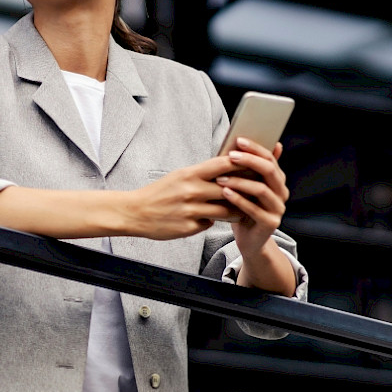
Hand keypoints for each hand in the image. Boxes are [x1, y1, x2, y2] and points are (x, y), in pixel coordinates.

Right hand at [120, 155, 257, 239]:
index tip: (254, 164)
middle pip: (229, 189)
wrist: (135, 212)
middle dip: (243, 191)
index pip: (222, 165)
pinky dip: (212, 222)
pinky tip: (212, 221)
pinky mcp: (188, 227)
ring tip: (241, 210)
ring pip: (225, 211)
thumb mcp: (178, 177)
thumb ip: (201, 174)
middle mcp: (191, 191)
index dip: (241, 164)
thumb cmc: (158, 193)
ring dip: (235, 211)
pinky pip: (210, 224)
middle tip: (256, 192)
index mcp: (188, 174)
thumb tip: (226, 171)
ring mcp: (190, 210)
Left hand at [216, 138, 288, 259]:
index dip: (255, 148)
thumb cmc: (243, 207)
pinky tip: (225, 192)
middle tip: (231, 156)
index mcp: (278, 180)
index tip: (238, 140)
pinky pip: (254, 209)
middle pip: (269, 171)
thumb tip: (248, 143)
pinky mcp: (271, 223)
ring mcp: (278, 209)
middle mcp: (282, 193)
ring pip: (261, 189)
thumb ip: (249, 166)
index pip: (270, 158)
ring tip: (221, 178)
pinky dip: (238, 199)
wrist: (248, 239)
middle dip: (249, 161)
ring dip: (239, 181)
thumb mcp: (246, 185)